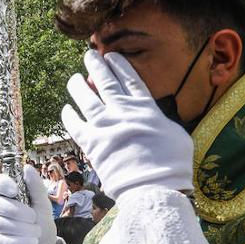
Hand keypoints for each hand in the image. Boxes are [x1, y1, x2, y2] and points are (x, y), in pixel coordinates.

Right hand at [0, 166, 55, 243]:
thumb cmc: (40, 226)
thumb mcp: (44, 206)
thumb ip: (36, 188)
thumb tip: (27, 167)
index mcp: (7, 197)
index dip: (2, 184)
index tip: (15, 191)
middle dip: (19, 212)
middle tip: (34, 220)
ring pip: (0, 224)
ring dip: (23, 230)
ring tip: (36, 235)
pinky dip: (17, 242)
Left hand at [62, 51, 192, 200]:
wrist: (154, 187)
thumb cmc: (172, 165)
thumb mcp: (178, 135)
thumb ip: (163, 122)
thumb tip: (158, 120)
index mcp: (146, 108)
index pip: (130, 79)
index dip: (119, 66)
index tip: (112, 56)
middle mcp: (122, 111)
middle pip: (105, 82)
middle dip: (96, 65)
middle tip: (89, 55)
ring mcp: (105, 126)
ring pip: (85, 98)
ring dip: (78, 85)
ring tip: (74, 78)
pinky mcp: (91, 143)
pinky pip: (74, 124)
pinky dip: (69, 115)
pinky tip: (66, 109)